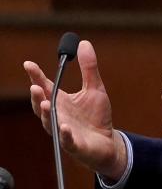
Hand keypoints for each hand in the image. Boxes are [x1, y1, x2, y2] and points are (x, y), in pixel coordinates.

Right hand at [23, 40, 127, 180]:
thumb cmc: (96, 116)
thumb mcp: (95, 88)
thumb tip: (84, 43)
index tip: (28, 64)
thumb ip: (88, 68)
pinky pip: (67, 140)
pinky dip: (65, 134)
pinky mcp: (74, 145)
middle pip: (42, 105)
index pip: (44, 86)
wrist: (107, 142)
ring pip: (50, 123)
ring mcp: (63, 131)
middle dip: (37, 96)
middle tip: (35, 87)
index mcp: (60, 101)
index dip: (35, 76)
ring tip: (46, 103)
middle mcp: (57, 115)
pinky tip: (65, 127)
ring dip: (47, 114)